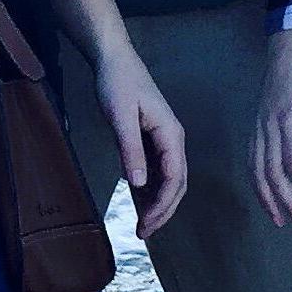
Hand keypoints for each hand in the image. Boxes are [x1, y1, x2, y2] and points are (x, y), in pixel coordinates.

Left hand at [93, 48, 187, 238]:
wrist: (114, 59)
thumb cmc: (118, 83)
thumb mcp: (120, 116)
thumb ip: (131, 149)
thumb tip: (140, 184)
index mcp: (171, 134)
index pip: (174, 178)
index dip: (163, 205)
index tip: (147, 224)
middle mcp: (173, 139)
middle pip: (177, 183)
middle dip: (163, 211)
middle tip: (144, 233)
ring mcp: (163, 140)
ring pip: (168, 180)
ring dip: (158, 204)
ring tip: (142, 226)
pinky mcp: (152, 139)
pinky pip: (157, 171)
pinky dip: (150, 190)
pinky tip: (138, 203)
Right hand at [252, 27, 291, 226]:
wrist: (287, 42)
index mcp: (288, 118)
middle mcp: (269, 125)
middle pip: (271, 174)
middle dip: (284, 202)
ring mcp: (259, 125)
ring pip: (255, 169)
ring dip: (265, 197)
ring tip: (278, 219)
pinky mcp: (256, 123)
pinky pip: (251, 158)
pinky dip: (256, 180)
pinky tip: (265, 192)